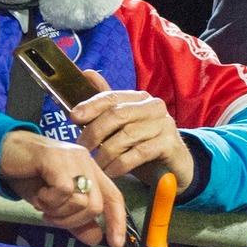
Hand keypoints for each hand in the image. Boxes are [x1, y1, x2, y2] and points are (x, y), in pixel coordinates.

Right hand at [0, 129, 126, 246]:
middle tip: (50, 216)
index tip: (115, 244)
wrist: (0, 153)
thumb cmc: (27, 176)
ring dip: (57, 210)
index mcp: (89, 171)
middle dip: (72, 221)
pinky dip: (49, 200)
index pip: (113, 197)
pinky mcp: (57, 157)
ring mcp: (73, 157)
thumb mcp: (53, 204)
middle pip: (96, 205)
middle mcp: (86, 162)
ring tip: (41, 201)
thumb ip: (74, 220)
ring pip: (81, 201)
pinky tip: (38, 193)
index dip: (117, 221)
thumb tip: (96, 239)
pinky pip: (64, 191)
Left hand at [69, 69, 196, 188]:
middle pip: (117, 114)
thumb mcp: (122, 126)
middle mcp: (153, 106)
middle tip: (82, 148)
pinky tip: (111, 172)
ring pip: (126, 135)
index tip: (73, 117)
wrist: (174, 166)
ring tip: (95, 165)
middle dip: (94, 132)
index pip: (111, 97)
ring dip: (106, 153)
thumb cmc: (143, 144)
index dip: (91, 105)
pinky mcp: (169, 143)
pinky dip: (121, 164)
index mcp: (139, 98)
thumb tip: (86, 73)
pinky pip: (139, 153)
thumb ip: (105, 104)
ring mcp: (163, 124)